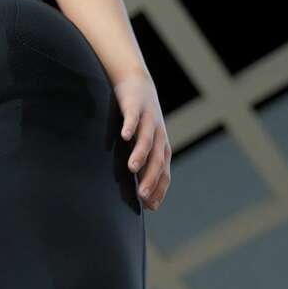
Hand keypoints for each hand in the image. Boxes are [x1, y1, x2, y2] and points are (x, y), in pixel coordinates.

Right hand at [112, 71, 170, 210]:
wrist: (136, 82)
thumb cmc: (138, 119)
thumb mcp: (142, 143)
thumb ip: (142, 166)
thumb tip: (144, 196)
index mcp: (160, 146)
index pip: (163, 171)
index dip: (158, 188)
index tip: (150, 206)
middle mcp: (158, 134)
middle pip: (157, 159)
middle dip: (150, 178)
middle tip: (142, 196)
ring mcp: (148, 119)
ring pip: (147, 139)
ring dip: (141, 154)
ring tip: (132, 168)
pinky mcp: (134, 106)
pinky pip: (133, 117)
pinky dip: (130, 126)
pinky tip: (123, 136)